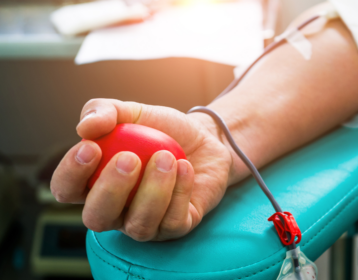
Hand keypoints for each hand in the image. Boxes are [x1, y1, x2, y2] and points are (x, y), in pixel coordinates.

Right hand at [51, 99, 232, 240]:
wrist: (204, 138)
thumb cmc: (161, 130)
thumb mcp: (132, 112)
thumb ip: (103, 111)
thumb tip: (84, 127)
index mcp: (94, 184)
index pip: (66, 190)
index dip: (71, 174)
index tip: (91, 146)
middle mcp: (116, 210)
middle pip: (96, 218)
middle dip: (110, 190)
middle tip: (130, 158)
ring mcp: (146, 223)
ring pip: (138, 226)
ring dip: (152, 191)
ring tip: (166, 158)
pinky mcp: (177, 227)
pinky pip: (173, 222)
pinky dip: (179, 193)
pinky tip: (185, 167)